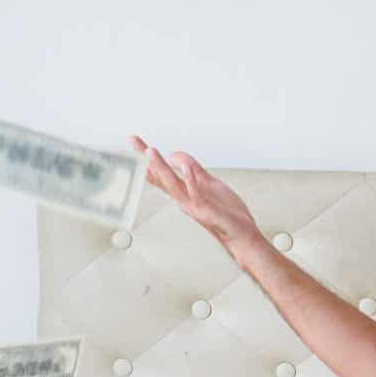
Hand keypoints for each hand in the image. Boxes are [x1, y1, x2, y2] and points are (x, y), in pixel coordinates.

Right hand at [129, 135, 260, 262]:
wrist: (241, 235)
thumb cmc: (226, 213)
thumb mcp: (210, 184)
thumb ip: (194, 170)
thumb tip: (175, 155)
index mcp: (185, 191)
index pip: (162, 173)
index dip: (148, 158)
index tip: (134, 142)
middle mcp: (184, 199)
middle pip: (162, 176)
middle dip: (147, 159)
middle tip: (134, 141)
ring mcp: (193, 205)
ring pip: (173, 185)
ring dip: (161, 168)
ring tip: (151, 151)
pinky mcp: (207, 210)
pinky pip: (196, 194)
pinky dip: (190, 181)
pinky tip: (185, 168)